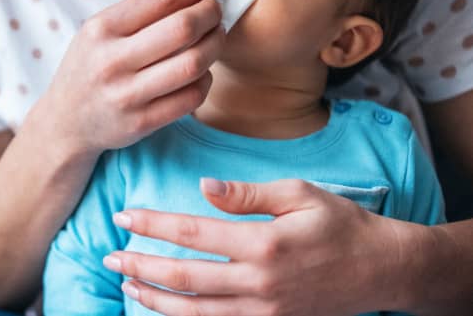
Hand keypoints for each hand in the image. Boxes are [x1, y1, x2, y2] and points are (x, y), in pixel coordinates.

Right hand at [29, 0, 230, 156]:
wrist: (65, 121)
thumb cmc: (90, 66)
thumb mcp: (102, 30)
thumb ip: (144, 5)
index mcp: (101, 29)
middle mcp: (111, 61)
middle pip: (183, 28)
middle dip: (212, 13)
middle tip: (218, 10)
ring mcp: (126, 95)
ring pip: (193, 64)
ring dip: (215, 45)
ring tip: (215, 37)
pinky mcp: (141, 123)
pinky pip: (191, 97)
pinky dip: (206, 79)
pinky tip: (201, 71)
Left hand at [104, 178, 414, 315]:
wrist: (380, 270)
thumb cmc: (339, 224)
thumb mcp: (299, 194)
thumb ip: (247, 194)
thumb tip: (202, 187)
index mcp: (264, 243)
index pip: (193, 232)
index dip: (154, 224)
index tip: (124, 215)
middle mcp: (259, 282)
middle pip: (184, 276)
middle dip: (141, 265)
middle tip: (110, 255)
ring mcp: (264, 310)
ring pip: (194, 310)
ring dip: (155, 296)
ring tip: (126, 281)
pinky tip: (163, 305)